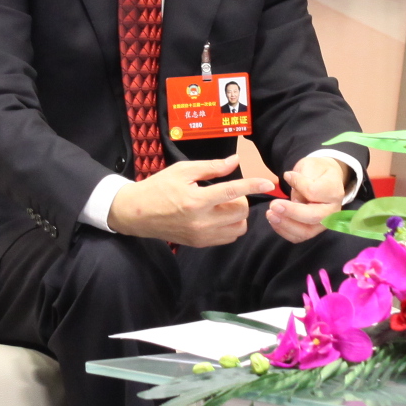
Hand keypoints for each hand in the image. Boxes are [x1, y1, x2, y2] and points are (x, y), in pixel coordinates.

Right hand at [106, 156, 254, 246]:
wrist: (137, 213)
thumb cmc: (159, 187)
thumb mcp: (183, 170)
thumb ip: (211, 167)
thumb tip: (235, 161)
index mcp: (196, 200)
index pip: (233, 192)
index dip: (253, 185)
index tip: (268, 182)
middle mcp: (201, 221)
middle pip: (241, 212)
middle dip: (242, 199)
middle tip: (230, 191)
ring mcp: (201, 235)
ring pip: (238, 228)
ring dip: (238, 215)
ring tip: (225, 205)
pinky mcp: (200, 244)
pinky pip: (228, 237)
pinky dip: (230, 226)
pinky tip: (219, 215)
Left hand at [265, 153, 352, 244]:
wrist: (325, 180)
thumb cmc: (317, 171)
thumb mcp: (310, 166)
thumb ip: (301, 175)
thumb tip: (289, 178)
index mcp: (334, 191)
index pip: (314, 192)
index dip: (299, 185)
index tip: (286, 175)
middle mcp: (332, 211)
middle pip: (313, 217)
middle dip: (291, 212)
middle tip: (273, 205)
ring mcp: (324, 223)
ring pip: (306, 232)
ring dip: (285, 224)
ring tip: (270, 214)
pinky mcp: (314, 230)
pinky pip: (299, 237)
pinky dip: (284, 231)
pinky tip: (274, 221)